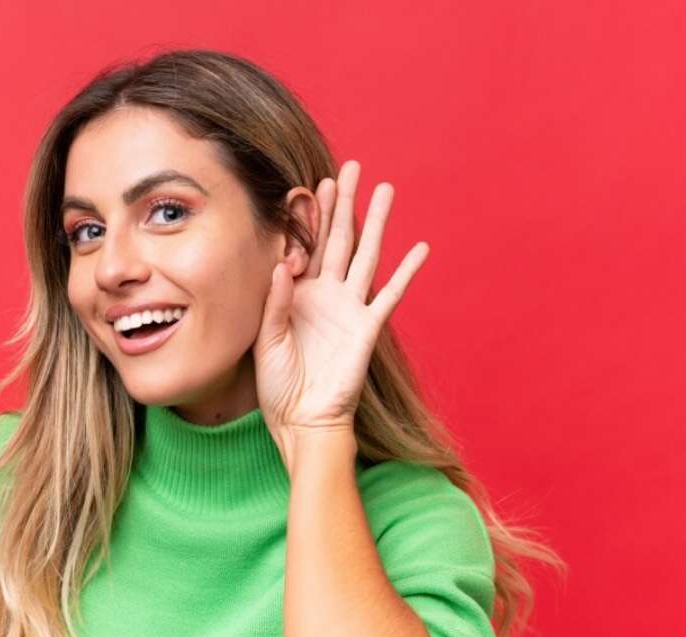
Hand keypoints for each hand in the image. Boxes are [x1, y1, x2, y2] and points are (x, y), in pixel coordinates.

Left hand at [253, 160, 429, 452]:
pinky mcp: (367, 327)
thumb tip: (281, 263)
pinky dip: (406, 271)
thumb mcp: (265, 340)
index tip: (308, 183)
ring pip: (365, 254)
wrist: (302, 420)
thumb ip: (275, 302)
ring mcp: (349, 308)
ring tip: (386, 189)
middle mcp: (325, 294)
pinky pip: (390, 294)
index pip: (304, 245)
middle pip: (337, 238)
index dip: (307, 216)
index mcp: (296, 294)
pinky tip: (420, 247)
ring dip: (376, 222)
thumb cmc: (277, 385)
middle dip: (342, 203)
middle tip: (349, 167)